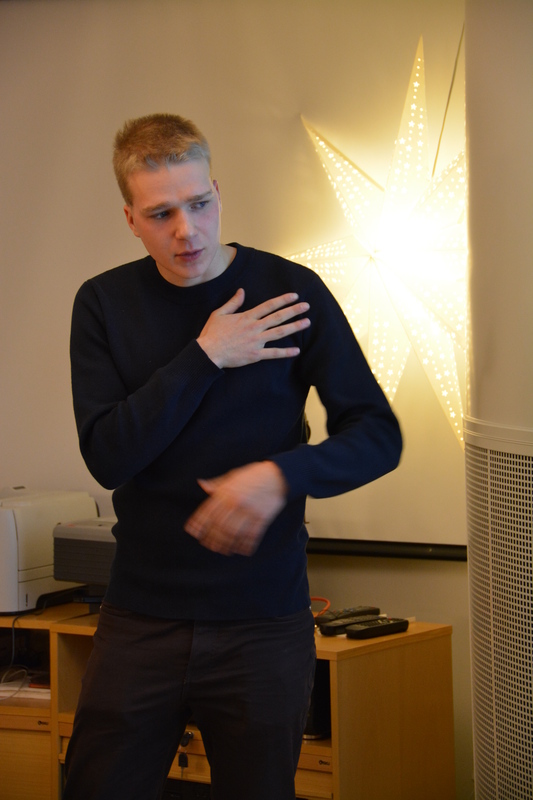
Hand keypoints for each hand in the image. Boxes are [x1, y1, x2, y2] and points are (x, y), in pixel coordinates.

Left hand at [184, 461, 288, 555]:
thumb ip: (217, 484)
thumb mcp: (233, 475)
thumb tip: (201, 483)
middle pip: (219, 525)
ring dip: (226, 544)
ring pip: (234, 533)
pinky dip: (245, 545)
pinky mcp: (262, 517)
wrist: (277, 475)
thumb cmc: (253, 475)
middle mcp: (236, 502)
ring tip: (222, 550)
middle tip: (208, 545)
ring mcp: (249, 511)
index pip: (208, 510)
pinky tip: (241, 550)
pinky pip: (252, 535)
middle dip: (212, 538)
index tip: (193, 532)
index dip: (199, 523)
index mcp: (227, 491)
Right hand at [196, 288, 310, 368]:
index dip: (283, 300)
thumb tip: (241, 291)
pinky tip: (296, 351)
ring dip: (294, 327)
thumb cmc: (212, 333)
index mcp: (247, 317)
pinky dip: (285, 352)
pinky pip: (273, 353)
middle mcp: (254, 327)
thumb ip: (233, 302)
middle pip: (278, 317)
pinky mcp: (255, 355)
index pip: (269, 305)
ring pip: (279, 332)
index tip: (295, 296)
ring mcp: (256, 341)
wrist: (208, 352)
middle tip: (307, 306)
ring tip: (306, 323)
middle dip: (293, 311)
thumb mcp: (220, 313)